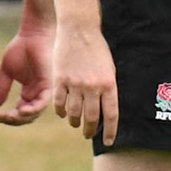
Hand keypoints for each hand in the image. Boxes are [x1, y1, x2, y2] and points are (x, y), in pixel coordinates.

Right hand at [0, 25, 53, 124]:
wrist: (31, 34)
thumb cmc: (20, 49)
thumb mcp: (7, 72)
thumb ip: (2, 88)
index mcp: (29, 92)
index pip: (22, 111)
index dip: (11, 118)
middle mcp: (38, 93)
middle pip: (29, 115)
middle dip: (16, 120)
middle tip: (3, 119)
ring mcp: (44, 89)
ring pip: (36, 112)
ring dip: (23, 117)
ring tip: (11, 116)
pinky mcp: (49, 84)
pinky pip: (43, 102)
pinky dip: (33, 109)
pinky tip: (21, 111)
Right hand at [53, 23, 118, 144]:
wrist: (79, 29)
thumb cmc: (97, 48)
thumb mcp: (110, 68)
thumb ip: (108, 87)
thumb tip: (106, 108)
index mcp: (109, 84)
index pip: (111, 115)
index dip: (111, 131)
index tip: (110, 142)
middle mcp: (93, 87)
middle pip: (92, 118)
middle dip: (90, 130)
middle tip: (89, 134)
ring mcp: (75, 84)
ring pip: (73, 113)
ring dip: (74, 122)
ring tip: (76, 123)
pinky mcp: (60, 80)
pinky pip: (59, 103)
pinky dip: (60, 111)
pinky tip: (62, 113)